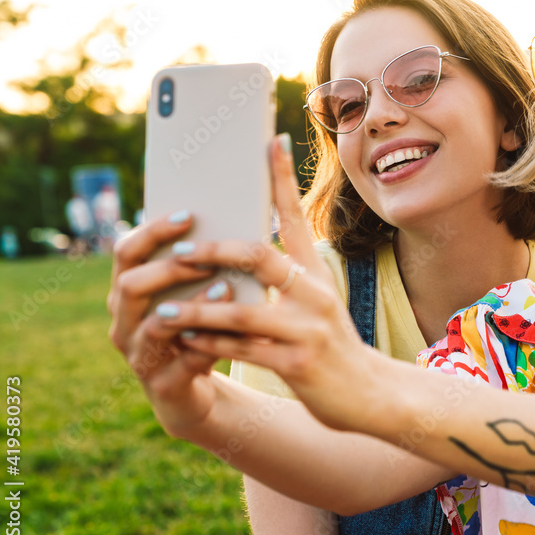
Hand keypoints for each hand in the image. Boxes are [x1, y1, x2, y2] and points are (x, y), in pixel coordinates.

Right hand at [107, 210, 222, 436]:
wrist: (197, 395)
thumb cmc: (199, 334)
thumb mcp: (195, 300)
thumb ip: (202, 270)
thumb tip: (237, 227)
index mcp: (127, 295)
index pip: (126, 253)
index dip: (152, 232)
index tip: (189, 215)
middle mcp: (124, 324)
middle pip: (129, 285)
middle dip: (169, 268)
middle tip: (207, 257)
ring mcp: (139, 357)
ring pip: (155, 325)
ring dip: (192, 305)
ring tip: (224, 288)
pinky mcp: (163, 385)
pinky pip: (186, 361)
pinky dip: (214, 344)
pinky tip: (243, 331)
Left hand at [154, 134, 377, 428]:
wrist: (370, 394)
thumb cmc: (332, 345)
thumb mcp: (318, 304)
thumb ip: (287, 280)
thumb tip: (240, 253)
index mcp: (317, 275)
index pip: (297, 217)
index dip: (282, 178)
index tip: (270, 140)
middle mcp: (314, 294)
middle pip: (258, 257)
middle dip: (213, 252)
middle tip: (179, 251)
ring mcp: (306, 329)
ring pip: (239, 311)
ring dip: (196, 310)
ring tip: (164, 309)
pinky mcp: (297, 363)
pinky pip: (241, 349)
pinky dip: (210, 345)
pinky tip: (187, 342)